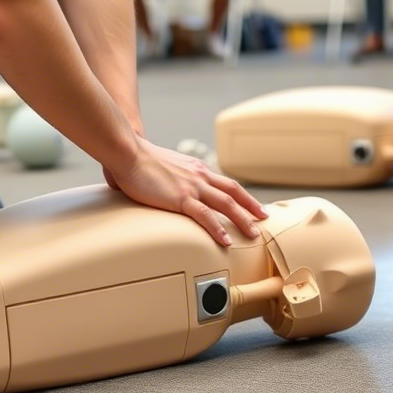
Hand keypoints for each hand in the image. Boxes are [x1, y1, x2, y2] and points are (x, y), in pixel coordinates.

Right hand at [107, 136, 267, 244]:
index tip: (250, 204)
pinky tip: (225, 240)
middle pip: (232, 191)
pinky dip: (218, 229)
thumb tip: (163, 187)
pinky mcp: (181, 197)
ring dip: (242, 219)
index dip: (240, 194)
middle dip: (250, 205)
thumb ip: (169, 178)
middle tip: (263, 217)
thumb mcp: (163, 167)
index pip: (224, 182)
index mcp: (194, 168)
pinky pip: (205, 216)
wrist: (128, 152)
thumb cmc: (137, 159)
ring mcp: (191, 186)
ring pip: (226, 204)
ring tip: (253, 233)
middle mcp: (198, 175)